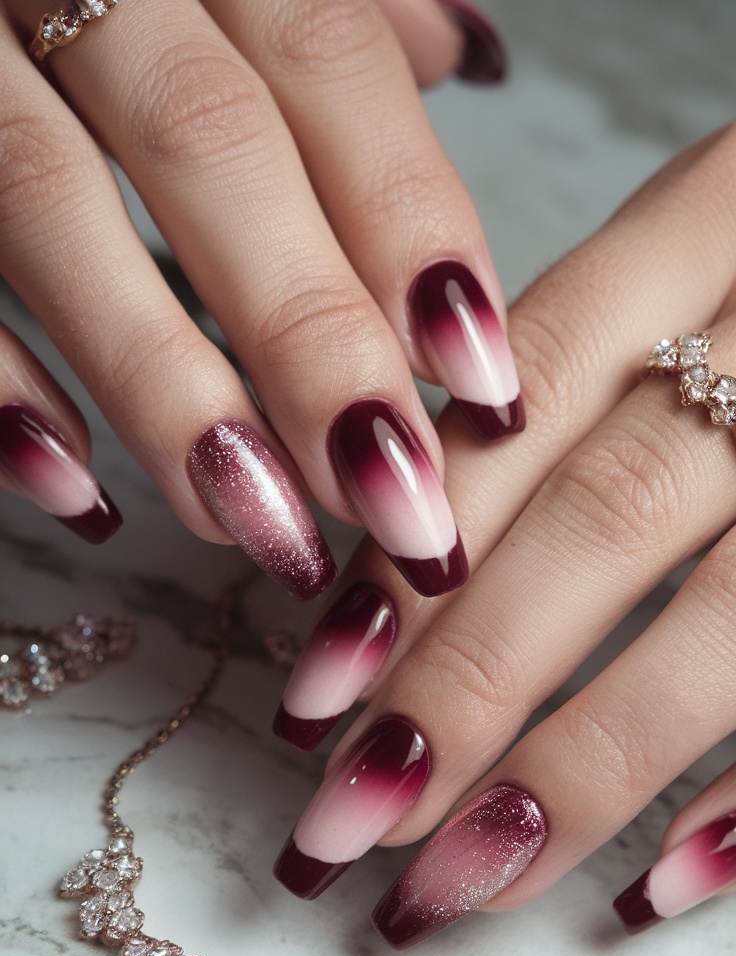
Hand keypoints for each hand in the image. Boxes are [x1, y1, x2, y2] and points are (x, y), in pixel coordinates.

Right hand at [0, 0, 516, 595]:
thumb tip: (460, 54)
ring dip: (166, 382)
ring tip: (260, 524)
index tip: (483, 381)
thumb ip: (330, 12)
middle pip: (211, 143)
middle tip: (389, 498)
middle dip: (310, 334)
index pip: (328, 59)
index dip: (412, 220)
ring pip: (50, 199)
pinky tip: (77, 485)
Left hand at [272, 123, 735, 943]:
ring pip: (725, 616)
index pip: (527, 399)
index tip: (314, 691)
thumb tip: (391, 551)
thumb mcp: (695, 261)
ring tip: (467, 878)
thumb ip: (573, 371)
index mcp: (715, 229)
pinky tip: (661, 885)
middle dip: (470, 680)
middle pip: (607, 517)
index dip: (416, 547)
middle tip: (352, 819)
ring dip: (585, 762)